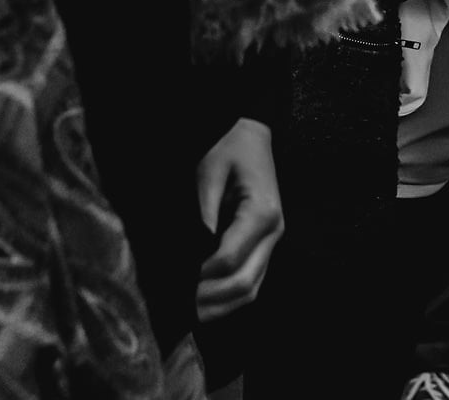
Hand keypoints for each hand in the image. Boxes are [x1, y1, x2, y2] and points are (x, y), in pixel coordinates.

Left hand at [195, 118, 282, 321]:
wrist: (250, 135)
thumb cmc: (227, 148)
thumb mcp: (208, 174)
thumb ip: (202, 215)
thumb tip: (190, 254)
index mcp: (262, 213)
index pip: (230, 259)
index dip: (202, 276)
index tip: (175, 281)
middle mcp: (274, 232)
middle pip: (245, 282)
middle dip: (211, 298)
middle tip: (178, 306)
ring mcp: (272, 241)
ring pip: (252, 288)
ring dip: (222, 305)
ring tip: (189, 312)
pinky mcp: (265, 245)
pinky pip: (252, 280)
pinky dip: (230, 296)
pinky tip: (205, 302)